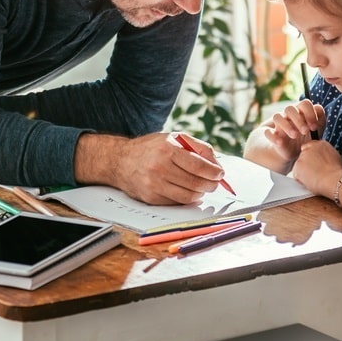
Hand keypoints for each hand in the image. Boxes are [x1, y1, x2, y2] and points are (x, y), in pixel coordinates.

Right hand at [75, 132, 225, 204]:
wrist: (120, 161)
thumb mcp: (173, 138)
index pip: (199, 166)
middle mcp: (160, 167)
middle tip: (215, 183)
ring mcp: (154, 185)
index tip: (220, 174)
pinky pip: (177, 202)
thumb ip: (198, 147)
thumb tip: (217, 164)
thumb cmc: (151, 148)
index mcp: (167, 149)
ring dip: (201, 193)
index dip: (214, 172)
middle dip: (211, 184)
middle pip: (196, 183)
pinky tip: (189, 191)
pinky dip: (187, 199)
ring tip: (203, 187)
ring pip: (189, 196)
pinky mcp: (151, 198)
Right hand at [259, 100, 324, 165]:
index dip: (310, 113)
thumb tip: (318, 109)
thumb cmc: (307, 138)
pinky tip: (280, 143)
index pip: (304, 103)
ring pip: (277, 117)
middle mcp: (288, 115)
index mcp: (301, 112)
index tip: (314, 127)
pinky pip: (268, 132)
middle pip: (290, 108)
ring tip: (295, 136)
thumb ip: (320, 120)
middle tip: (305, 131)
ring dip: (286, 126)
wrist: (292, 151)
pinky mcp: (272, 135)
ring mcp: (279, 124)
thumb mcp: (316, 131)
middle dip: (299, 119)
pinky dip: (273, 136)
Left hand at [290, 135, 341, 195]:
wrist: (334, 180)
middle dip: (307, 164)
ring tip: (315, 178)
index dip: (312, 157)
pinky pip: (297, 175)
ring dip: (304, 172)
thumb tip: (322, 157)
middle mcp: (310, 148)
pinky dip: (301, 180)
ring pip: (300, 165)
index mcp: (321, 144)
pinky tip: (310, 182)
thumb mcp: (335, 157)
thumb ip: (325, 154)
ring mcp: (302, 157)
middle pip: (304, 156)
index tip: (315, 163)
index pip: (311, 147)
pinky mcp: (297, 166)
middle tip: (316, 172)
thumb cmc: (337, 172)